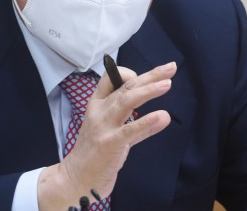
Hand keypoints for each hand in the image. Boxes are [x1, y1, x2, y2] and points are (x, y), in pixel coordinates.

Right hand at [37, 61, 176, 209]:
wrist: (76, 179)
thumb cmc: (96, 155)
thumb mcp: (117, 135)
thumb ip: (142, 127)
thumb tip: (165, 116)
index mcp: (98, 104)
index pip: (111, 78)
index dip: (130, 73)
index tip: (148, 78)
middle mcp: (99, 111)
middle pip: (126, 86)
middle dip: (150, 75)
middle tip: (171, 68)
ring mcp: (103, 126)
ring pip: (126, 100)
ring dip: (148, 90)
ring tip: (167, 84)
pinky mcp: (109, 144)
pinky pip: (129, 130)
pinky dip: (146, 122)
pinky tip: (161, 116)